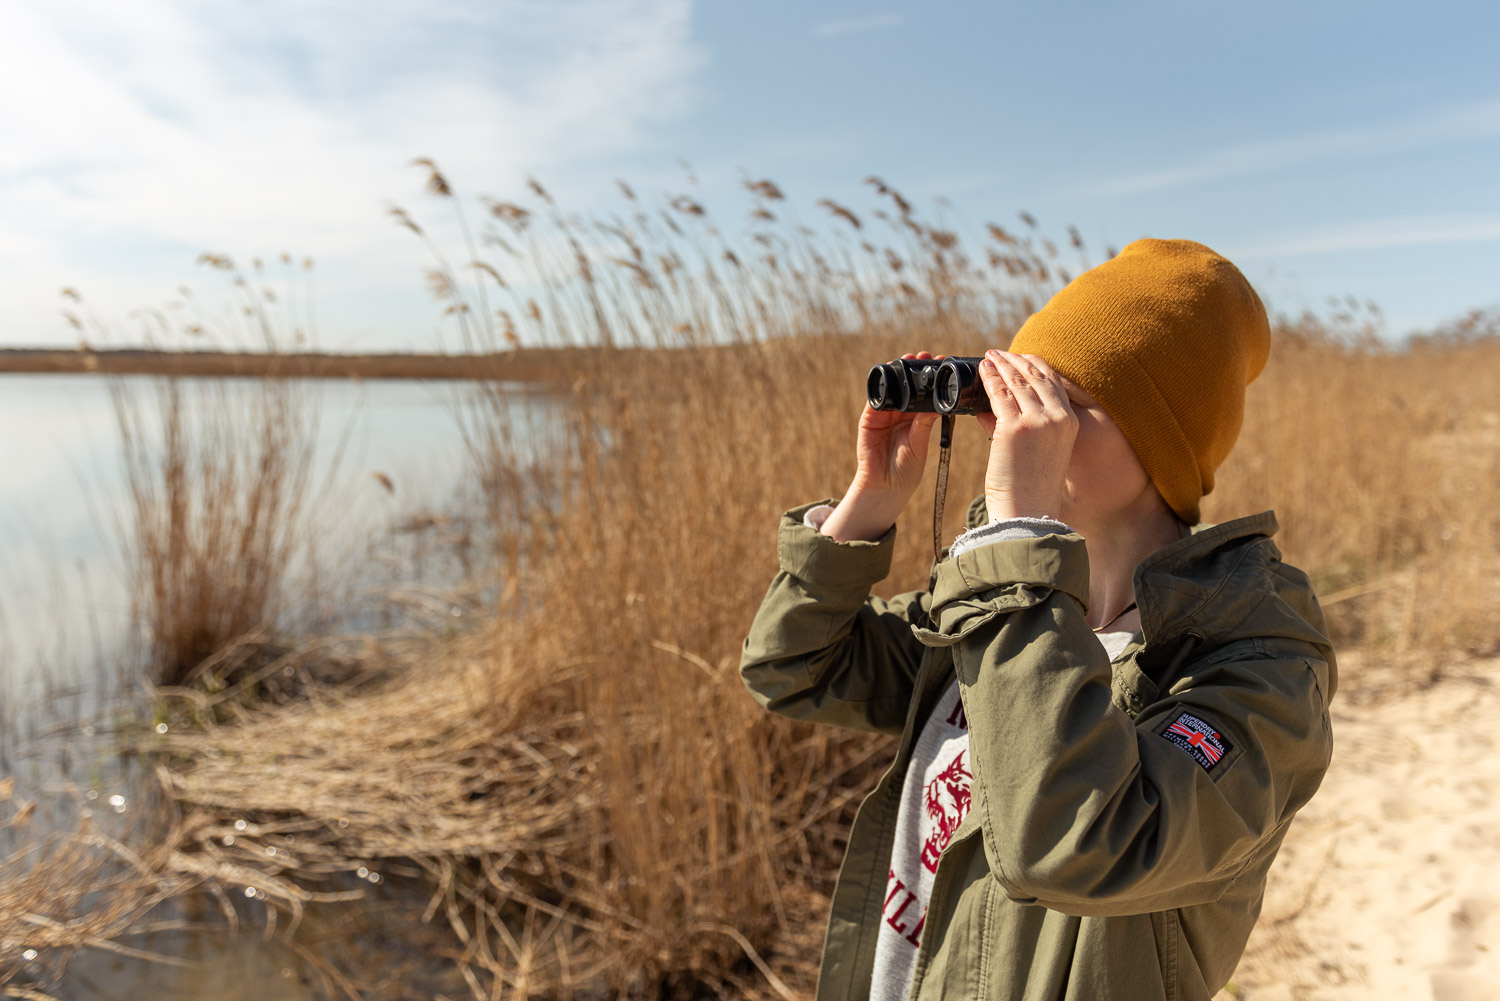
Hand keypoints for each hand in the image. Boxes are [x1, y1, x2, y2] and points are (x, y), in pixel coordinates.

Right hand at [821, 352, 942, 541]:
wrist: (886, 486)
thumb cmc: (907, 469)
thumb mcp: (919, 443)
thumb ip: (924, 423)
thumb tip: (937, 404)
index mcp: (917, 418)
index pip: (924, 393)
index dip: (931, 380)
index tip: (941, 364)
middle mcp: (901, 414)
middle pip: (908, 386)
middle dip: (915, 370)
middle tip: (925, 356)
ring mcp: (884, 415)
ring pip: (892, 389)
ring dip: (898, 373)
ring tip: (907, 359)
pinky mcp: (869, 419)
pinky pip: (875, 399)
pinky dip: (881, 387)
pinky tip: (889, 376)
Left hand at [975, 350, 1076, 521]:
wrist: (1028, 513)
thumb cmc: (1031, 488)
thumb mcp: (1044, 450)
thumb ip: (1027, 424)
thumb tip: (994, 404)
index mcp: (1070, 423)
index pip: (1054, 382)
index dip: (1035, 365)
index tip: (1020, 357)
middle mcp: (1058, 418)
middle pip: (1035, 376)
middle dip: (1015, 360)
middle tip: (999, 353)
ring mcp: (1037, 421)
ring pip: (1016, 382)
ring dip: (1000, 365)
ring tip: (989, 357)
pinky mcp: (1014, 428)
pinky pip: (998, 394)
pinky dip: (989, 378)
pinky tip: (982, 370)